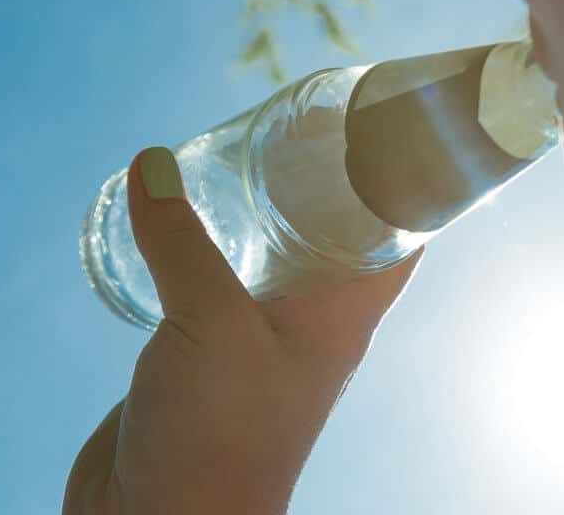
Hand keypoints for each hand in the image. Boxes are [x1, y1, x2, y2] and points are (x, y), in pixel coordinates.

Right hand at [64, 148, 421, 514]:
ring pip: (277, 266)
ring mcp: (263, 342)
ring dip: (265, 222)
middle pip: (338, 246)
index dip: (409, 191)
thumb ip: (182, 242)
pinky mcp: (212, 357)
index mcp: (345, 318)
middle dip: (326, 194)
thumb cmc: (223, 430)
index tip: (395, 135)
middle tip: (304, 133)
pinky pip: (220, 291)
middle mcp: (314, 326)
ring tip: (244, 163)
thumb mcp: (212, 320)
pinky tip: (185, 226)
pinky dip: (209, 255)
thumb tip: (154, 162)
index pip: (402, 243)